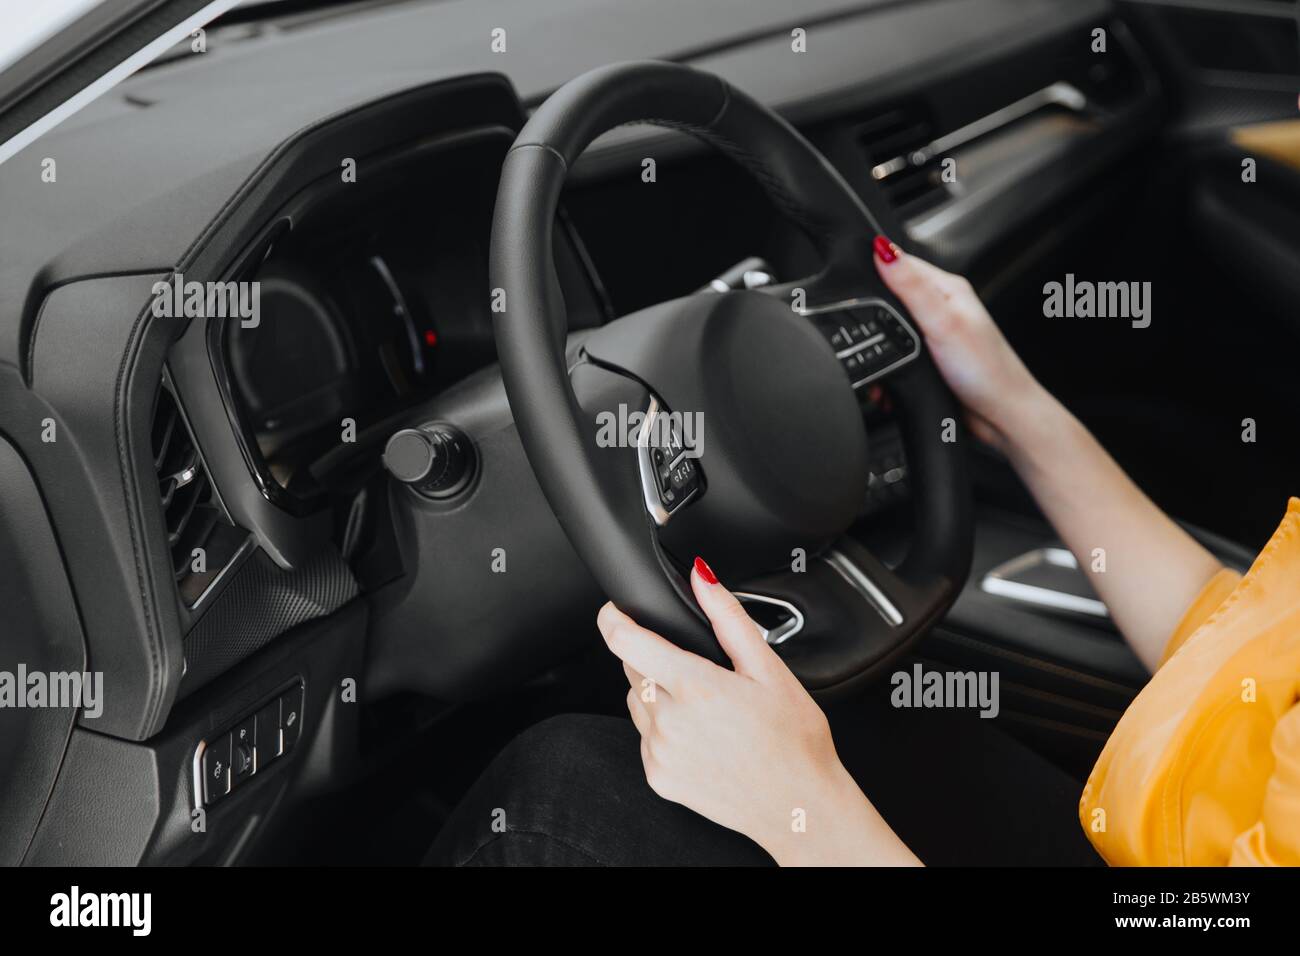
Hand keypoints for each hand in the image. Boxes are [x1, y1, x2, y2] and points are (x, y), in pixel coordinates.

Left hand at [596, 556, 919, 865]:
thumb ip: (727, 618)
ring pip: (637, 703)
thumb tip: (702, 577)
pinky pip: (645, 738)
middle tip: (698, 672)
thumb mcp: (769, 668)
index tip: (614, 609)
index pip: (625, 641)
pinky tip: (701, 736)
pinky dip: (662, 730)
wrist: (799, 805)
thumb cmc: (794, 739)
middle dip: (653, 659)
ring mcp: (660, 753)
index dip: (613, 617)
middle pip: (632, 669)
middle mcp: (670, 721)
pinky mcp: (658, 778)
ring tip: (705, 708)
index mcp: (695, 686)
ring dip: (657, 695)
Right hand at [872, 235, 1047, 451]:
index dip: (875, 268)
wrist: (1002, 415)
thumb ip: (910, 287)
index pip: (901, 263)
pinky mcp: (930, 359)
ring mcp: (935, 334)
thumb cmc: (986, 370)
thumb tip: (883, 251)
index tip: (854, 284)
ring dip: (878, 344)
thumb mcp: (942, 323)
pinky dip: (887, 364)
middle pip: (892, 296)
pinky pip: (898, 354)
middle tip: (862, 328)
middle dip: (872, 314)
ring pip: (891, 328)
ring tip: (874, 355)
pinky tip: (887, 375)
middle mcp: (942, 308)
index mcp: (947, 289)